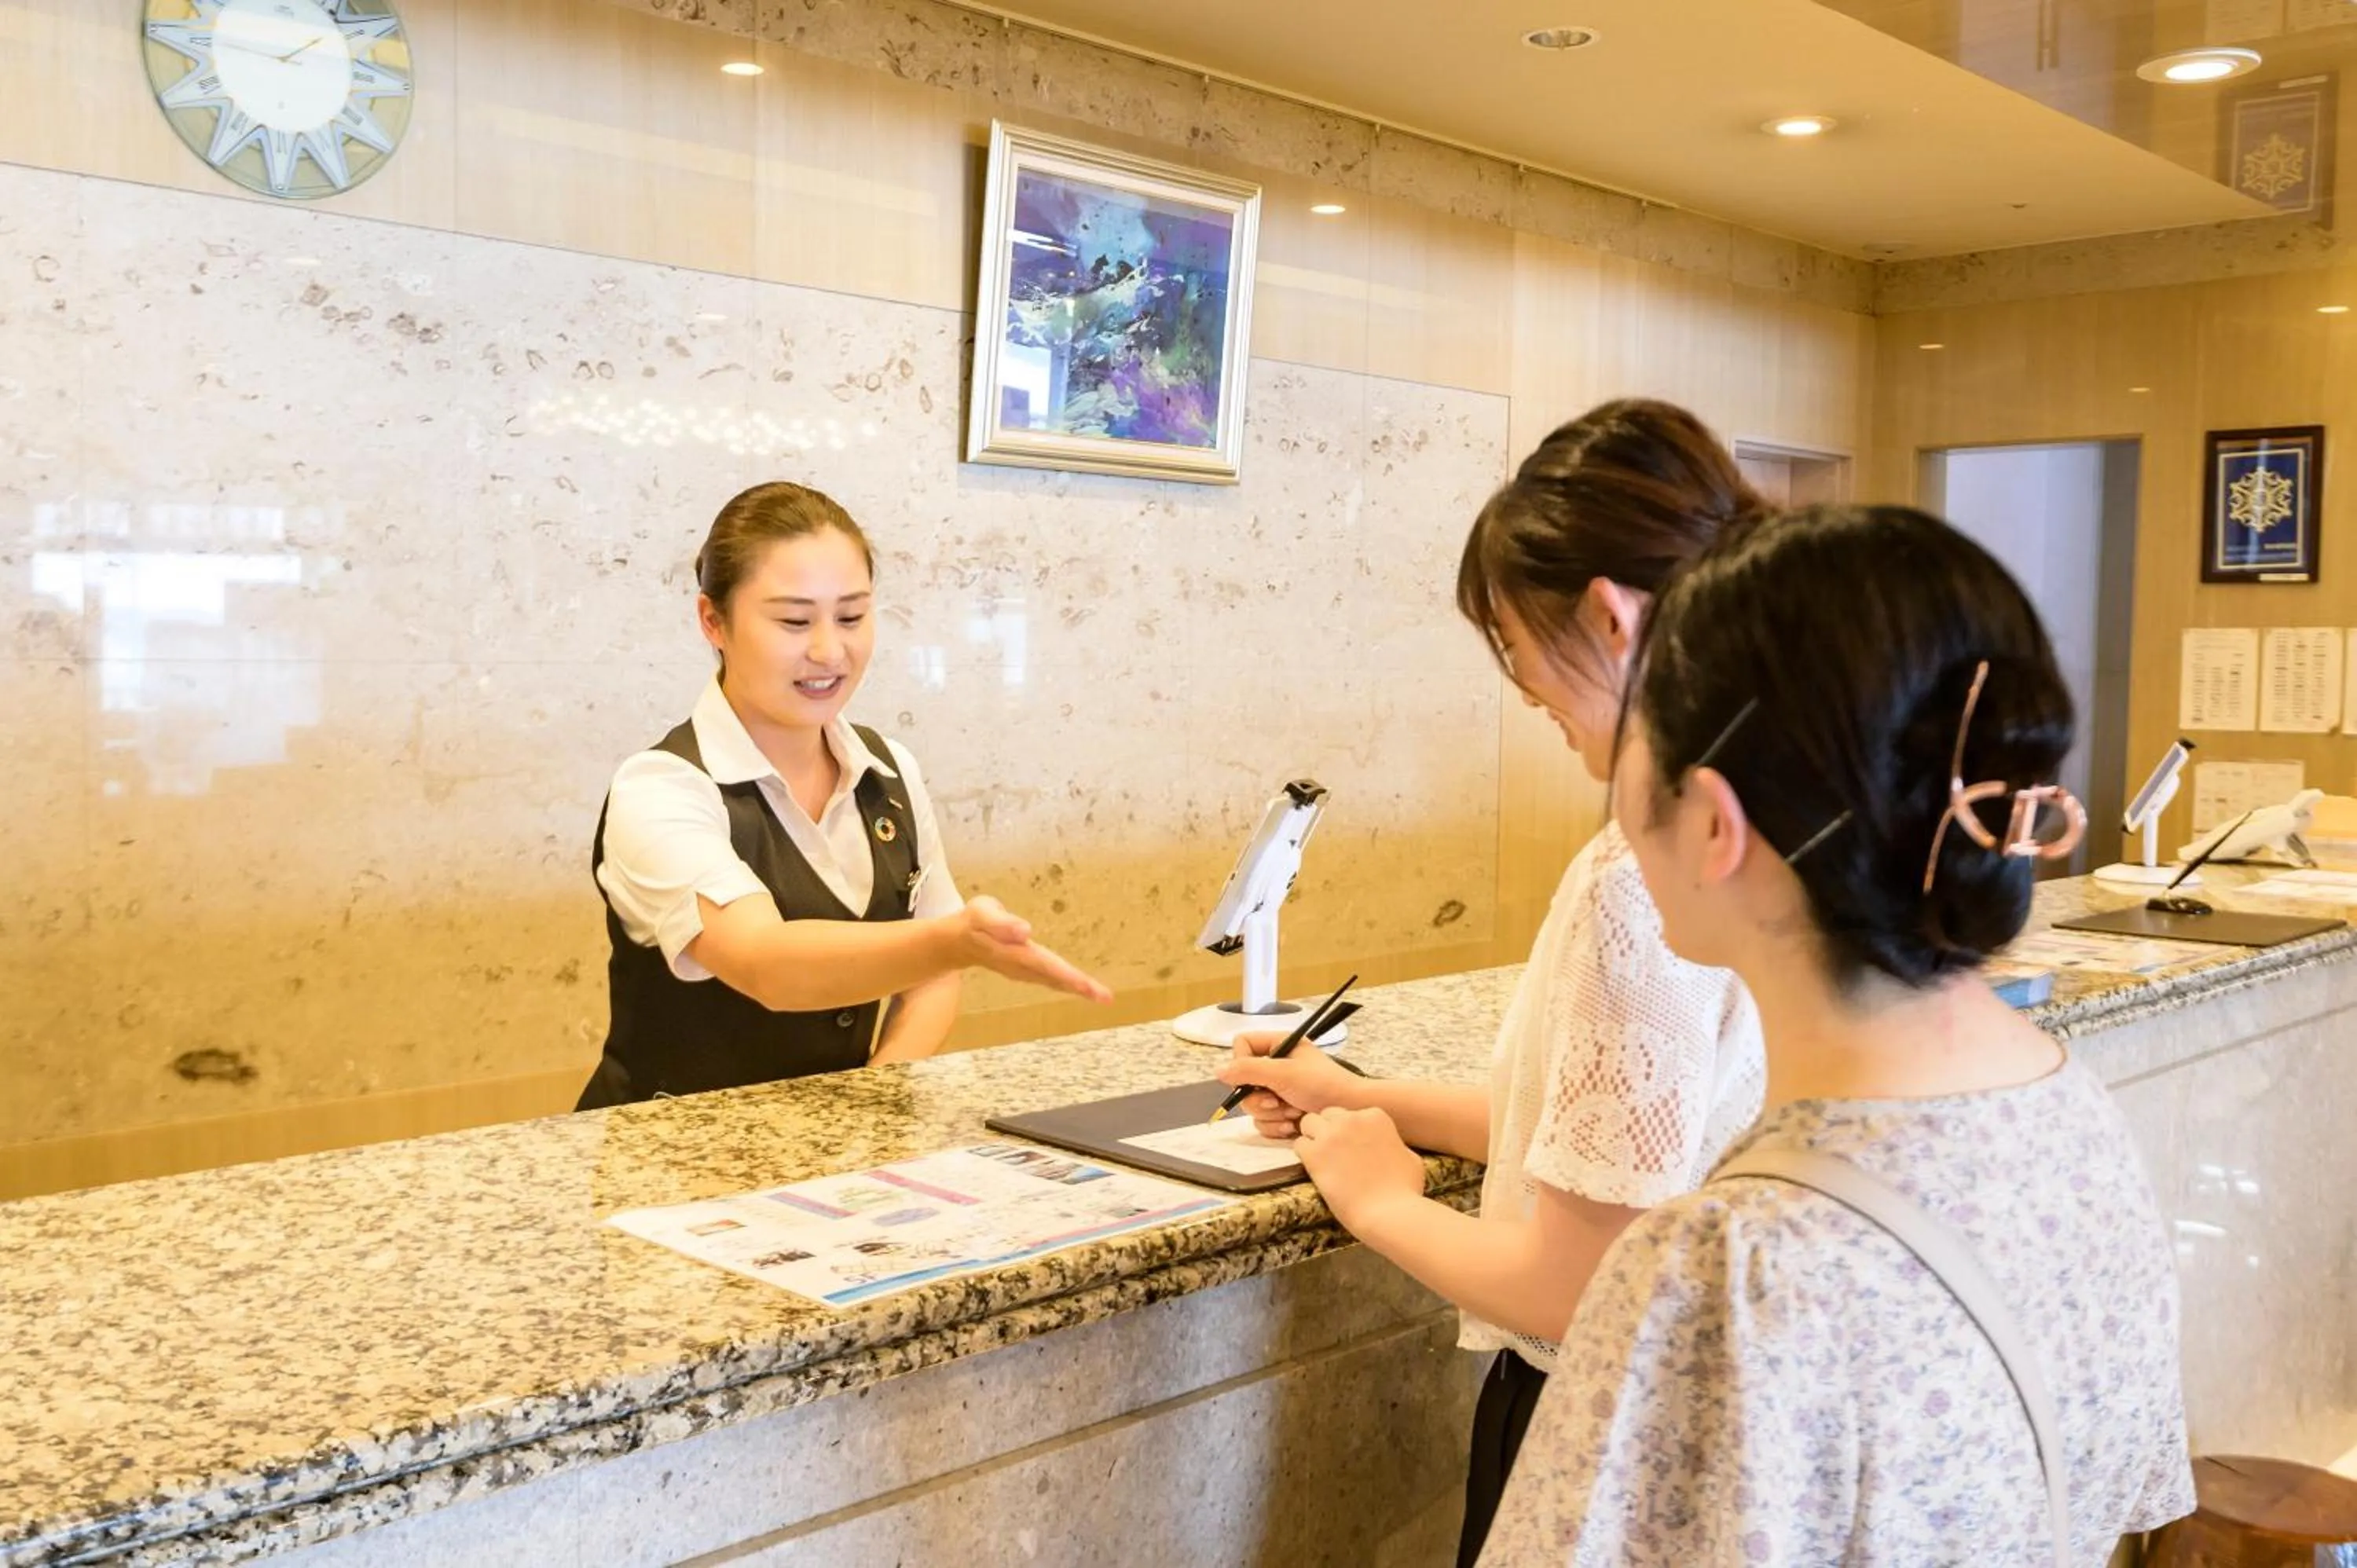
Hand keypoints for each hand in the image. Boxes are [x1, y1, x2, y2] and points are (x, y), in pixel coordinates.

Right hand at [958, 896, 1111, 1002]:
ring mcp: (1023, 972)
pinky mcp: (1025, 971)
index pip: (1045, 965)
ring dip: (1078, 989)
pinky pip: (1051, 980)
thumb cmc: (972, 922)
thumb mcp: (981, 914)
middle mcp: (1021, 966)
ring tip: (1102, 996)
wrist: (954, 942)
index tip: (1087, 985)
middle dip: (1079, 987)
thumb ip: (1001, 923)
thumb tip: (1025, 931)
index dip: (1066, 975)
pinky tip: (1082, 988)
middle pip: (1054, 978)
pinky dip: (1068, 984)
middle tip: (1106, 998)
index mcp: (1014, 952)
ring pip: (1054, 982)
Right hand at [1213, 1031, 1363, 1138]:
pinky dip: (1276, 1126)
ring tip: (1293, 1113)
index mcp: (1278, 1046)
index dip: (1242, 1062)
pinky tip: (1293, 1125)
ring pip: (1251, 1105)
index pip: (1241, 1045)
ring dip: (1271, 1114)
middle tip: (1278, 1101)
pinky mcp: (1281, 1112)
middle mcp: (1275, 1066)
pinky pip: (1262, 1121)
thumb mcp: (1284, 1073)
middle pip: (1242, 1081)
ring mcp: (1277, 1090)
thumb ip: (1249, 1070)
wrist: (1351, 1111)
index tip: (1254, 1077)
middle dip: (1260, 1098)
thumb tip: (1219, 1071)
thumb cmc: (1324, 1085)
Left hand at [1294, 1107, 1425, 1232]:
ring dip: (1312, 1138)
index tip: (1353, 1148)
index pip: (1351, 1114)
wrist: (1389, 1212)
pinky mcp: (1315, 1154)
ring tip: (1321, 1159)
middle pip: (1328, 1115)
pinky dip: (1304, 1155)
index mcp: (1375, 1116)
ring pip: (1308, 1123)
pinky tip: (1315, 1169)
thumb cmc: (1404, 1190)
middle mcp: (1352, 1119)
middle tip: (1334, 1154)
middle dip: (1329, 1130)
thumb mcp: (1410, 1157)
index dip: (1349, 1132)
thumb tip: (1390, 1145)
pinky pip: (1299, 1144)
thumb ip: (1394, 1143)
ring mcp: (1332, 1135)